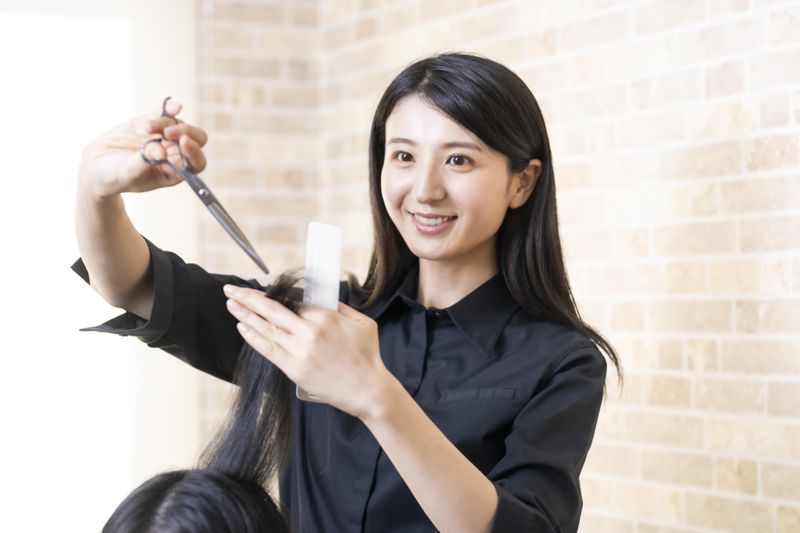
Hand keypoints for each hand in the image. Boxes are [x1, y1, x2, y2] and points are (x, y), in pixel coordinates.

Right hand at [78, 99, 208, 198]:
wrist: (96, 165)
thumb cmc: (114, 177)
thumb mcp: (128, 174)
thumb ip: (144, 162)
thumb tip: (161, 152)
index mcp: (175, 172)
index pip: (196, 162)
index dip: (195, 153)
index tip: (183, 143)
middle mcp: (174, 154)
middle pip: (195, 139)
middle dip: (185, 132)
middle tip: (167, 133)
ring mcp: (164, 137)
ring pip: (177, 124)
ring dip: (163, 123)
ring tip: (143, 129)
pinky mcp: (152, 123)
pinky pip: (165, 113)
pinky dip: (168, 108)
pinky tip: (170, 106)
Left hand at [223, 284, 391, 418]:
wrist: (369, 391)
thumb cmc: (368, 356)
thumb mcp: (361, 322)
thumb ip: (340, 307)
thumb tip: (319, 299)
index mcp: (326, 317)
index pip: (293, 301)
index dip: (277, 294)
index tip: (263, 290)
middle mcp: (309, 333)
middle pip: (272, 311)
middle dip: (248, 298)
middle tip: (231, 290)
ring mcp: (300, 353)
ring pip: (266, 330)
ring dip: (245, 315)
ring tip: (231, 304)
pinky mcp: (295, 370)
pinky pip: (269, 351)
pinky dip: (254, 338)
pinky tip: (243, 327)